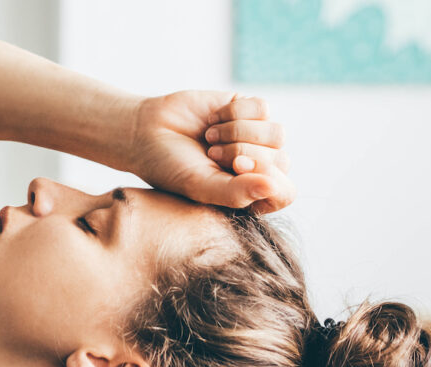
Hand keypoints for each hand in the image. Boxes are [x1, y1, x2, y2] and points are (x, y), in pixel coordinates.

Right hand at [126, 91, 293, 212]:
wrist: (146, 131)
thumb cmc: (170, 167)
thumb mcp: (200, 187)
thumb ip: (237, 193)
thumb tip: (273, 187)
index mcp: (250, 194)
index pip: (284, 192)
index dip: (264, 178)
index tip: (234, 168)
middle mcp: (258, 167)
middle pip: (281, 160)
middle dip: (242, 153)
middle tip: (211, 153)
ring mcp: (256, 138)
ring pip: (277, 134)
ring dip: (238, 133)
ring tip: (210, 138)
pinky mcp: (248, 110)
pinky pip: (262, 108)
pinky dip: (234, 113)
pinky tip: (213, 119)